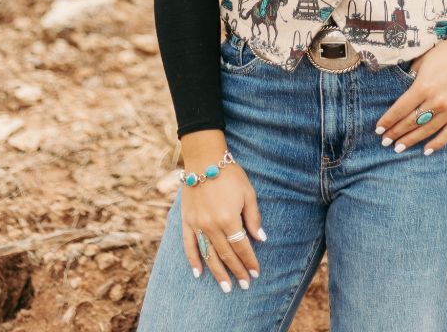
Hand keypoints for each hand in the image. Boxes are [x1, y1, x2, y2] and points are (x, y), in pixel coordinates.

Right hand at [182, 161, 264, 291]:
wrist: (204, 158)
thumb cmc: (229, 174)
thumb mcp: (247, 192)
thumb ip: (253, 217)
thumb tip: (260, 238)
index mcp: (229, 219)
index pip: (242, 247)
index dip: (250, 261)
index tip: (256, 273)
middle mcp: (212, 226)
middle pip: (226, 255)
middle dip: (237, 271)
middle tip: (245, 285)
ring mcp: (197, 225)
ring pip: (208, 255)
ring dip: (218, 273)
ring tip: (226, 287)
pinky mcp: (186, 221)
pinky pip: (189, 245)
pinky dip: (193, 260)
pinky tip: (198, 274)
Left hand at [374, 25, 446, 154]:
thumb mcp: (423, 60)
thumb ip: (411, 76)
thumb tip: (400, 90)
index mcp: (424, 86)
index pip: (400, 109)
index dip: (388, 121)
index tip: (378, 129)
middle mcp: (437, 101)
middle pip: (411, 122)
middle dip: (395, 133)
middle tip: (384, 142)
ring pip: (427, 131)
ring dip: (411, 140)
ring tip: (398, 148)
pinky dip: (437, 144)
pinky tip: (426, 151)